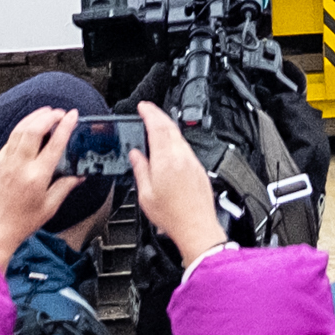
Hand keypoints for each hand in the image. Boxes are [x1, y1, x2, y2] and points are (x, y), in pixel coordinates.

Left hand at [0, 106, 77, 271]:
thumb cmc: (21, 223)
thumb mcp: (49, 207)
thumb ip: (65, 187)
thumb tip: (80, 175)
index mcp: (36, 177)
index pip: (54, 143)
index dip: (65, 126)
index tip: (73, 115)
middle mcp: (19, 166)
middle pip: (34, 129)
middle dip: (48, 116)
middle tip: (60, 113)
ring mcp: (4, 163)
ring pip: (19, 130)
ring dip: (34, 117)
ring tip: (46, 113)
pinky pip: (10, 140)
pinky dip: (22, 130)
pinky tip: (29, 129)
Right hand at [130, 100, 226, 266]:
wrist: (197, 228)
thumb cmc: (172, 216)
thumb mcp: (146, 195)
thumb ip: (140, 170)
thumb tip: (135, 154)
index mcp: (166, 160)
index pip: (157, 127)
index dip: (149, 113)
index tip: (142, 106)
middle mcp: (182, 157)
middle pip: (171, 127)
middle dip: (158, 115)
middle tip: (148, 110)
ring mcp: (193, 162)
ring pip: (179, 136)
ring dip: (168, 126)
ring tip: (157, 125)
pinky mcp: (199, 169)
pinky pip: (186, 147)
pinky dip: (175, 140)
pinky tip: (170, 146)